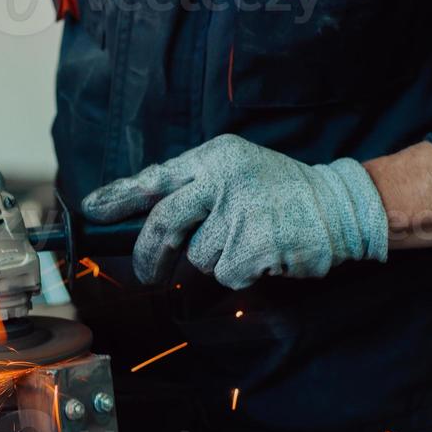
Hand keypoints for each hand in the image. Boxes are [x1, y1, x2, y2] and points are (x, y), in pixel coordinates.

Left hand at [82, 135, 388, 288]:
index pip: (156, 177)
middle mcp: (223, 181)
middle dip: (149, 253)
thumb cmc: (280, 191)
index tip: (93, 209)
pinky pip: (226, 273)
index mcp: (215, 158)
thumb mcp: (237, 169)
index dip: (120, 195)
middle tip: (146, 273)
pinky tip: (263, 254)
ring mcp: (239, 214)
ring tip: (247, 241)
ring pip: (198, 256)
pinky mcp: (254, 247)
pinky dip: (240, 272)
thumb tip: (143, 212)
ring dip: (215, 259)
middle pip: (164, 222)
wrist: (338, 207)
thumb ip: (195, 184)